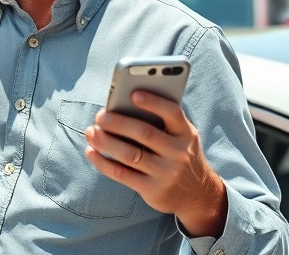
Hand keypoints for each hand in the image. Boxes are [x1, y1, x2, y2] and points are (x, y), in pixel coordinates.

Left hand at [84, 91, 226, 237]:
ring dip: (106, 142)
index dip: (153, 102)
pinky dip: (102, 162)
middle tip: (100, 116)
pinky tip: (91, 151)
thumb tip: (120, 106)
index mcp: (186, 133)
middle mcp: (179, 153)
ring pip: (130, 155)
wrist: (197, 194)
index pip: (172, 113)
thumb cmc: (177, 154)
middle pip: (144, 133)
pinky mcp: (153, 190)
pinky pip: (122, 174)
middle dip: (118, 123)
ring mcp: (166, 173)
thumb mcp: (179, 137)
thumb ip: (159, 123)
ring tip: (91, 132)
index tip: (133, 94)